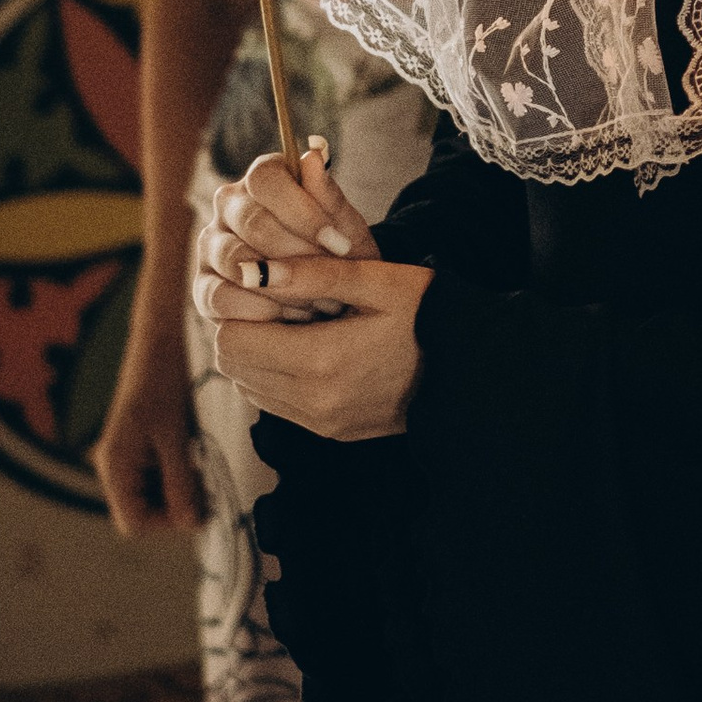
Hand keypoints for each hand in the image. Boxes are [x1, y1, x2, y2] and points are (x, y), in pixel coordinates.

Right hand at [92, 319, 202, 534]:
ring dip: (179, 489)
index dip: (167, 523)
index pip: (134, 523)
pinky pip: (155, 476)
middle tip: (207, 485)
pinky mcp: (138, 447)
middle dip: (175, 505)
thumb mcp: (176, 436)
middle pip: (142, 512)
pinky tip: (193, 455)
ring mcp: (125, 457)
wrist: (160, 339)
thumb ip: (181, 482)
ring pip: (151, 495)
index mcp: (114, 467)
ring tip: (201, 466)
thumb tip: (191, 526)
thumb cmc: (165, 382)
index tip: (198, 504)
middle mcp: (113, 466)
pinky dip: (177, 473)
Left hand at [193, 143, 429, 441]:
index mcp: (321, 361)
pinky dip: (276, 375)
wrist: (470, 370)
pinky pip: (274, 402)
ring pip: (248, 386)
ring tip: (296, 321)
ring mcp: (321, 421)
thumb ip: (313, 274)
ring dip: (258, 353)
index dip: (240, 306)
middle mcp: (314, 401)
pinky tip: (308, 346)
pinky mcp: (330, 430)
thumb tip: (252, 270)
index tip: (269, 284)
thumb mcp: (377, 281)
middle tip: (278, 299)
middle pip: (233, 364)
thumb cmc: (427, 314)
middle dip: (244, 327)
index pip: (231, 339)